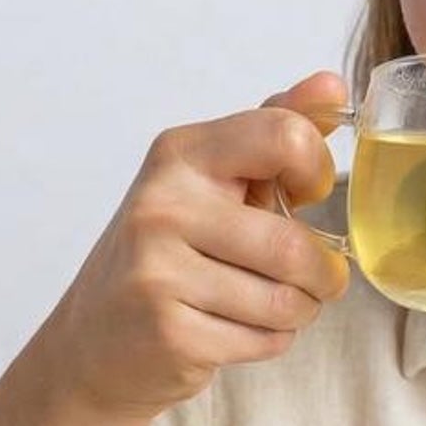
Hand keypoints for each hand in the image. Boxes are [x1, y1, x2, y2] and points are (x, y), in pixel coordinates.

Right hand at [44, 72, 351, 418]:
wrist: (93, 342)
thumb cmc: (169, 253)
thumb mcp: (214, 181)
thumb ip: (273, 132)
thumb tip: (332, 83)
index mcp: (180, 154)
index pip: (284, 136)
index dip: (316, 169)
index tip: (306, 191)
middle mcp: (163, 206)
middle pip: (293, 244)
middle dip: (322, 274)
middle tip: (312, 278)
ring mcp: (158, 272)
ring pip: (285, 300)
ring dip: (299, 310)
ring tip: (269, 303)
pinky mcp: (168, 333)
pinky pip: (265, 339)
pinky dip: (270, 341)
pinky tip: (236, 329)